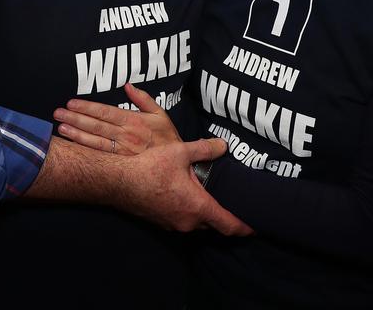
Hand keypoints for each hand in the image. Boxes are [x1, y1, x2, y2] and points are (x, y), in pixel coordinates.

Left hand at [53, 83, 180, 154]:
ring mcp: (123, 152)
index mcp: (134, 121)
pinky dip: (85, 150)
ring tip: (61, 128)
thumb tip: (127, 85)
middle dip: (76, 118)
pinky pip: (101, 156)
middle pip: (96, 126)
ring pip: (95, 142)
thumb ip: (144, 99)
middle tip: (58, 113)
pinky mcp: (122, 165)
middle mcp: (127, 136)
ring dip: (76, 134)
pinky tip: (73, 145)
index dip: (87, 107)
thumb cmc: (169, 139)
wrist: (180, 167)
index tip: (71, 103)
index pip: (106, 112)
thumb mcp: (161, 115)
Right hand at [115, 138, 252, 235]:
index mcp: (198, 206)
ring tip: (206, 195)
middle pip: (214, 224)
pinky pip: (181, 219)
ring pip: (196, 222)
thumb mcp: (180, 152)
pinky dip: (187, 211)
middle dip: (223, 215)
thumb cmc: (149, 167)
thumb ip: (205, 149)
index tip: (256, 227)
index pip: (229, 224)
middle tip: (231, 203)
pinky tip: (182, 195)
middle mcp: (187, 222)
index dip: (245, 227)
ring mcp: (172, 224)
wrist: (117, 181)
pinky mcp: (160, 222)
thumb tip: (223, 145)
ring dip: (203, 212)